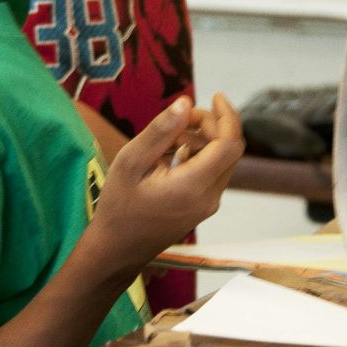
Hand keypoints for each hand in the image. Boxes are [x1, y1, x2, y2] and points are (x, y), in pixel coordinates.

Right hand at [90, 95, 242, 264]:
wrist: (116, 250)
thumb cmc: (118, 206)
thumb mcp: (130, 162)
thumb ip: (160, 132)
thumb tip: (186, 102)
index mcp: (193, 185)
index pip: (229, 144)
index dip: (227, 116)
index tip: (216, 96)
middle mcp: (209, 197)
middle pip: (229, 150)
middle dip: (212, 125)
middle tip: (180, 117)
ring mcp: (208, 205)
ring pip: (221, 161)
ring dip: (204, 140)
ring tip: (169, 136)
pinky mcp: (202, 208)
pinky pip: (212, 174)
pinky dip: (199, 156)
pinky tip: (171, 154)